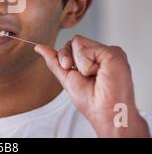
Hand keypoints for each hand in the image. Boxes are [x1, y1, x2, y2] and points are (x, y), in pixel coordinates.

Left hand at [35, 35, 149, 136]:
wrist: (104, 113)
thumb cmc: (90, 101)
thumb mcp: (66, 76)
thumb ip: (54, 60)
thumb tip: (38, 47)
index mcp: (94, 57)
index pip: (72, 43)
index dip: (65, 56)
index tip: (72, 71)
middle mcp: (102, 52)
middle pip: (74, 40)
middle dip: (69, 58)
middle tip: (84, 75)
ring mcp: (109, 51)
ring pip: (78, 41)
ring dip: (79, 64)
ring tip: (94, 76)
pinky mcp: (114, 53)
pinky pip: (86, 49)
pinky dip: (87, 65)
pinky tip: (100, 74)